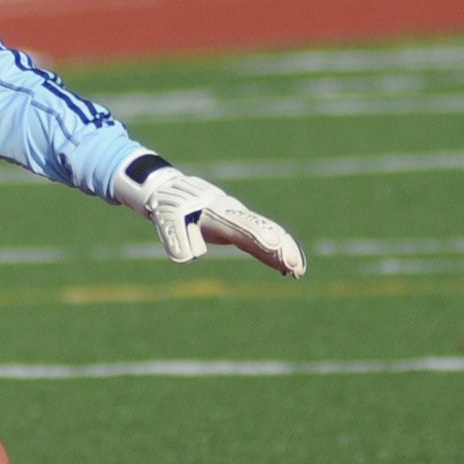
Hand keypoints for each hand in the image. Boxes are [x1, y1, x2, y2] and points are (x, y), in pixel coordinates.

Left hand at [114, 157, 305, 276]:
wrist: (169, 192)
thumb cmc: (168, 206)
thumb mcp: (165, 220)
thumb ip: (176, 239)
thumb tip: (190, 258)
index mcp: (217, 210)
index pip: (242, 224)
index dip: (259, 234)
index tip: (274, 245)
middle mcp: (234, 214)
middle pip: (263, 229)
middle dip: (281, 247)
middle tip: (296, 266)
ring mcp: (238, 221)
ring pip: (267, 235)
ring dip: (283, 252)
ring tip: (299, 271)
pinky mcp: (237, 230)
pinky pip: (261, 243)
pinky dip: (274, 255)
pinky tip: (287, 269)